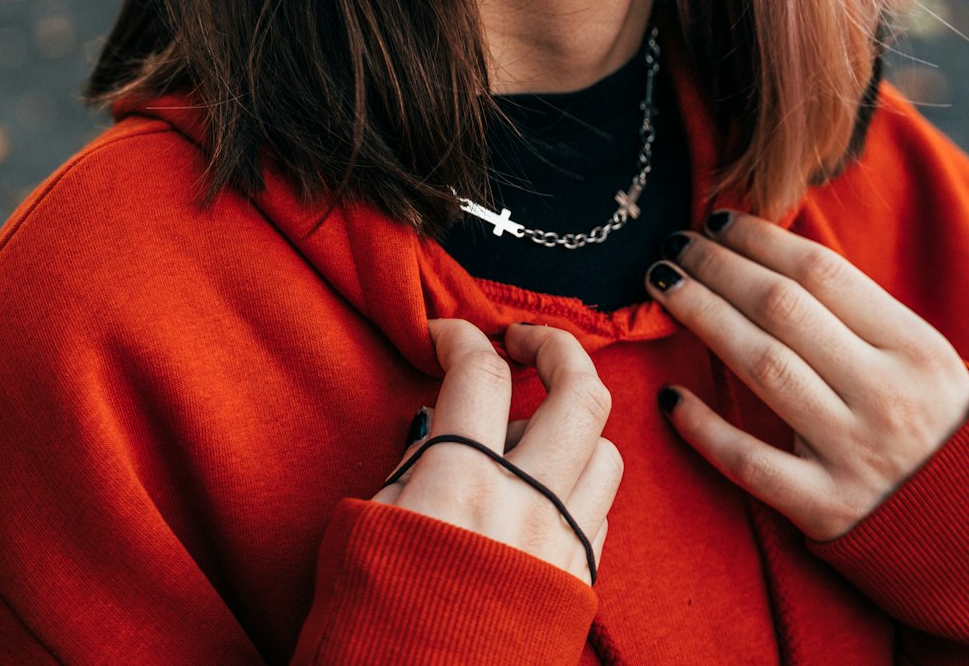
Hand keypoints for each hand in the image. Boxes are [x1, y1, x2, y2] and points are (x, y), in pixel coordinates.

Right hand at [373, 318, 622, 582]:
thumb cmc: (371, 633)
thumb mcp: (362, 530)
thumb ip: (408, 468)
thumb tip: (438, 428)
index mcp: (460, 484)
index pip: (480, 373)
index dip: (460, 337)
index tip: (443, 336)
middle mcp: (526, 506)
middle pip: (580, 393)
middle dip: (556, 346)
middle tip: (523, 341)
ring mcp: (561, 548)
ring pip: (606, 451)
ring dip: (572, 424)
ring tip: (530, 430)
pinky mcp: (579, 591)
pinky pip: (598, 512)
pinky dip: (575, 484)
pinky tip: (539, 492)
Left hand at [646, 212, 968, 541]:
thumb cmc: (927, 417)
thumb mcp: (919, 356)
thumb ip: (855, 312)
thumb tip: (762, 250)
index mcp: (913, 347)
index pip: (820, 272)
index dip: (758, 239)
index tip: (715, 220)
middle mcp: (885, 395)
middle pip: (782, 309)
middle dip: (718, 267)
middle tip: (674, 244)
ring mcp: (854, 453)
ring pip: (763, 368)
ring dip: (703, 317)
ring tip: (663, 286)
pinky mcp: (825, 507)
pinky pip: (750, 462)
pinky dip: (705, 428)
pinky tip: (669, 396)